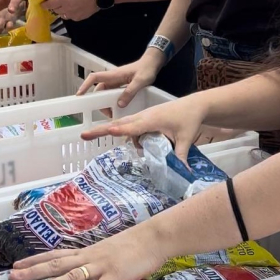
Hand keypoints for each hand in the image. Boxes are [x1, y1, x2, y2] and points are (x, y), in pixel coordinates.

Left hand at [10, 224, 167, 279]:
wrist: (154, 237)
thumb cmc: (135, 244)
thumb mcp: (109, 250)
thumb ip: (96, 260)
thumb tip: (86, 269)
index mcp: (88, 251)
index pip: (56, 255)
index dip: (36, 260)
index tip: (17, 265)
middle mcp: (90, 257)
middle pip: (56, 264)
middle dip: (33, 272)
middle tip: (12, 277)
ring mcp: (102, 266)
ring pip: (72, 276)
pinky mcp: (116, 276)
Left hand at [43, 0, 97, 21]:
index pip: (49, 5)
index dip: (44, 4)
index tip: (42, 4)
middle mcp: (66, 9)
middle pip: (55, 11)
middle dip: (54, 7)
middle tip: (56, 2)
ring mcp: (73, 15)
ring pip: (63, 15)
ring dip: (62, 11)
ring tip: (66, 6)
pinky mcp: (79, 18)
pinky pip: (71, 17)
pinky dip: (70, 13)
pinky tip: (74, 9)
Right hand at [77, 49, 165, 106]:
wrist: (153, 63)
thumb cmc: (146, 69)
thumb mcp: (140, 81)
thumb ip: (130, 92)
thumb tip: (119, 104)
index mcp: (114, 75)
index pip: (94, 78)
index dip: (85, 85)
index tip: (79, 95)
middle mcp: (113, 78)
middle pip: (99, 89)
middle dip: (98, 101)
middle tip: (106, 113)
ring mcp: (117, 81)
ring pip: (106, 93)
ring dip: (106, 102)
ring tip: (113, 113)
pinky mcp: (122, 84)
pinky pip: (113, 93)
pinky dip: (113, 101)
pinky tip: (119, 108)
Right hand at [80, 95, 207, 162]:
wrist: (195, 104)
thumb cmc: (189, 119)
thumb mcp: (186, 139)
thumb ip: (180, 156)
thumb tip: (182, 174)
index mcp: (152, 120)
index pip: (131, 127)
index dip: (118, 131)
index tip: (106, 132)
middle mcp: (144, 116)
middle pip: (119, 124)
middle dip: (101, 129)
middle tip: (83, 135)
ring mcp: (144, 116)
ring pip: (125, 126)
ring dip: (119, 134)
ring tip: (112, 141)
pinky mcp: (146, 118)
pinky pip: (133, 127)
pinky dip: (130, 134)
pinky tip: (141, 145)